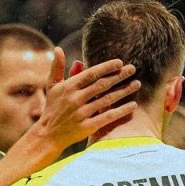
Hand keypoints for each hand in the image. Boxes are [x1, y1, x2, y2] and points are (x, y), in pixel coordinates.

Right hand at [25, 48, 139, 158]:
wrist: (47, 136)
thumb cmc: (52, 109)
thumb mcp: (52, 87)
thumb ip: (57, 68)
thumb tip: (59, 48)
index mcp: (69, 87)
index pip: (91, 74)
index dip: (106, 67)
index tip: (120, 63)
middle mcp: (76, 99)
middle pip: (102, 85)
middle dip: (119, 76)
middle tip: (133, 69)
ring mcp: (81, 113)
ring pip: (107, 99)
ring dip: (124, 91)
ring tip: (137, 84)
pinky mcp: (87, 127)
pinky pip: (108, 117)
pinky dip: (121, 111)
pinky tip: (133, 105)